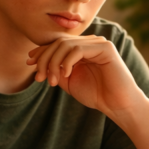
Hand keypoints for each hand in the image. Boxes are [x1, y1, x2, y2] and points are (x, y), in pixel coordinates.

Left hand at [28, 36, 145, 117]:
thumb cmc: (97, 95)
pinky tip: (66, 75)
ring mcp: (98, 43)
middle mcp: (90, 42)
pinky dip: (67, 62)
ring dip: (53, 63)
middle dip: (44, 59)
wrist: (118, 105)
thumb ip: (56, 69)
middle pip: (59, 42)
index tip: (30, 64)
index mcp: (82, 48)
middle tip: (39, 78)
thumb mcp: (69, 81)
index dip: (41, 52)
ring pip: (66, 45)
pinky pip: (78, 49)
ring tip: (53, 81)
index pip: (57, 43)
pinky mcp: (105, 48)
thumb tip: (37, 60)